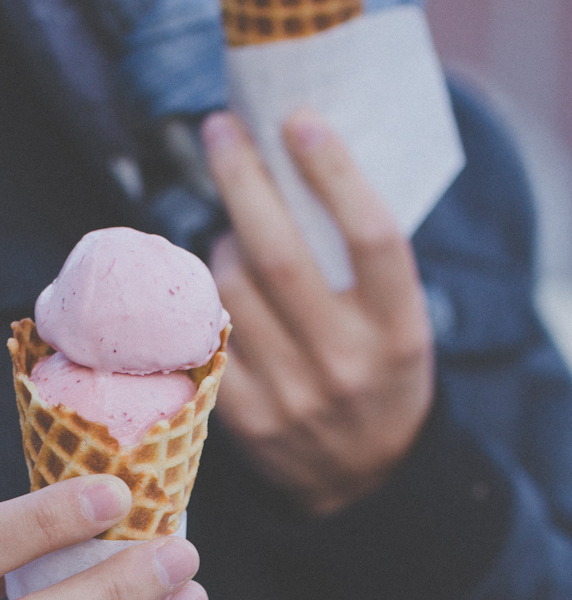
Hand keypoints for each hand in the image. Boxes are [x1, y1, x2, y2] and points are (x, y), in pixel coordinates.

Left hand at [201, 110, 433, 515]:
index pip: (371, 238)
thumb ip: (360, 263)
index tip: (298, 120)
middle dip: (242, 179)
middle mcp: (347, 363)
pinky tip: (204, 282)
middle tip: (222, 130)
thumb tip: (295, 170)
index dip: (333, 172)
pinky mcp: (246, 419)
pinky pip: (204, 337)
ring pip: (229, 291)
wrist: (362, 478)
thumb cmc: (379, 376)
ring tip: (233, 236)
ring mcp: (292, 395)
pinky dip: (198, 297)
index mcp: (400, 332)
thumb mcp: (398, 322)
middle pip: (279, 255)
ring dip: (220, 243)